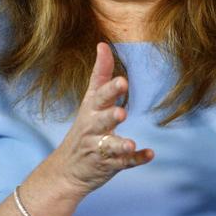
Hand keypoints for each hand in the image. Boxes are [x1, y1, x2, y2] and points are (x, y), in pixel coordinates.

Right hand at [50, 43, 153, 196]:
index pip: (99, 96)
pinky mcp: (109, 165)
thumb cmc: (84, 128)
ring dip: (120, 144)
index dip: (111, 89)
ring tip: (130, 143)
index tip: (123, 81)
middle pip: (101, 120)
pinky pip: (123, 163)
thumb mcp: (89, 100)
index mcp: (91, 110)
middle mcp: (93, 128)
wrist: (67, 170)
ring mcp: (99, 148)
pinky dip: (135, 159)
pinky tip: (149, 154)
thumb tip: (103, 44)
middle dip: (110, 116)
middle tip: (122, 113)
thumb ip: (100, 74)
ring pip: (109, 146)